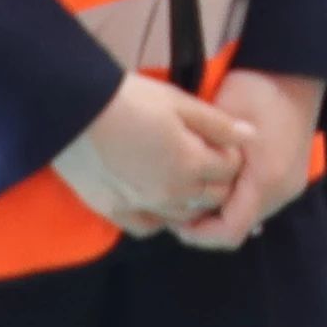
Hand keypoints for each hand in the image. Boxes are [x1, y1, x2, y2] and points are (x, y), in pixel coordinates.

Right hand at [52, 73, 243, 238]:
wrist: (74, 111)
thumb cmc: (129, 99)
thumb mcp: (178, 102)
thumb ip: (218, 123)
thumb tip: (252, 135)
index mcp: (192, 164)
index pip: (230, 170)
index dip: (230, 154)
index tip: (220, 141)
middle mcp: (172, 193)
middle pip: (211, 197)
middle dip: (216, 180)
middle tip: (204, 159)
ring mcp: (143, 206)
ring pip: (184, 215)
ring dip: (191, 200)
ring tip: (183, 178)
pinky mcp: (116, 211)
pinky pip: (149, 227)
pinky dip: (160, 217)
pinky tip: (156, 200)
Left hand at [191, 68, 326, 250]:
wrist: (293, 69)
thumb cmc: (254, 90)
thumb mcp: (221, 123)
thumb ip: (206, 160)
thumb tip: (182, 193)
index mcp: (265, 180)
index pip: (228, 232)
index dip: (196, 233)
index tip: (172, 218)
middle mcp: (282, 192)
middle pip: (238, 230)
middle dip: (205, 226)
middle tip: (175, 208)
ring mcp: (289, 186)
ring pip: (247, 218)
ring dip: (219, 214)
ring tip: (191, 195)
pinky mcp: (288, 178)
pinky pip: (256, 203)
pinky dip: (233, 202)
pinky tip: (214, 186)